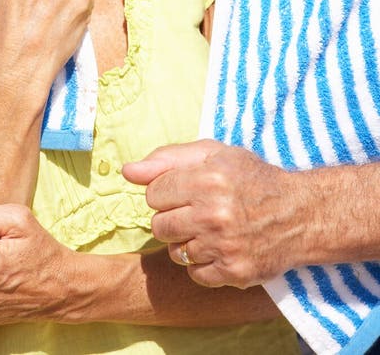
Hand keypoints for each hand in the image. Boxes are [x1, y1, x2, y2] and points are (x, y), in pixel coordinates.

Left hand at [123, 140, 301, 288]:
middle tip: (197, 210)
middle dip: (173, 217)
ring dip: (187, 241)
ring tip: (210, 228)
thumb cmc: (252, 179)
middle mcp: (214, 213)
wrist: (300, 214)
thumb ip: (167, 159)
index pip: (153, 193)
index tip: (186, 190)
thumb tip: (127, 171)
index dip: (166, 191)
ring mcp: (224, 246)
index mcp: (207, 178)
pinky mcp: (233, 272)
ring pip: (175, 251)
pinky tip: (219, 247)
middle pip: (159, 225)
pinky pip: (194, 273)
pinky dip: (202, 263)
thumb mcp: (213, 154)